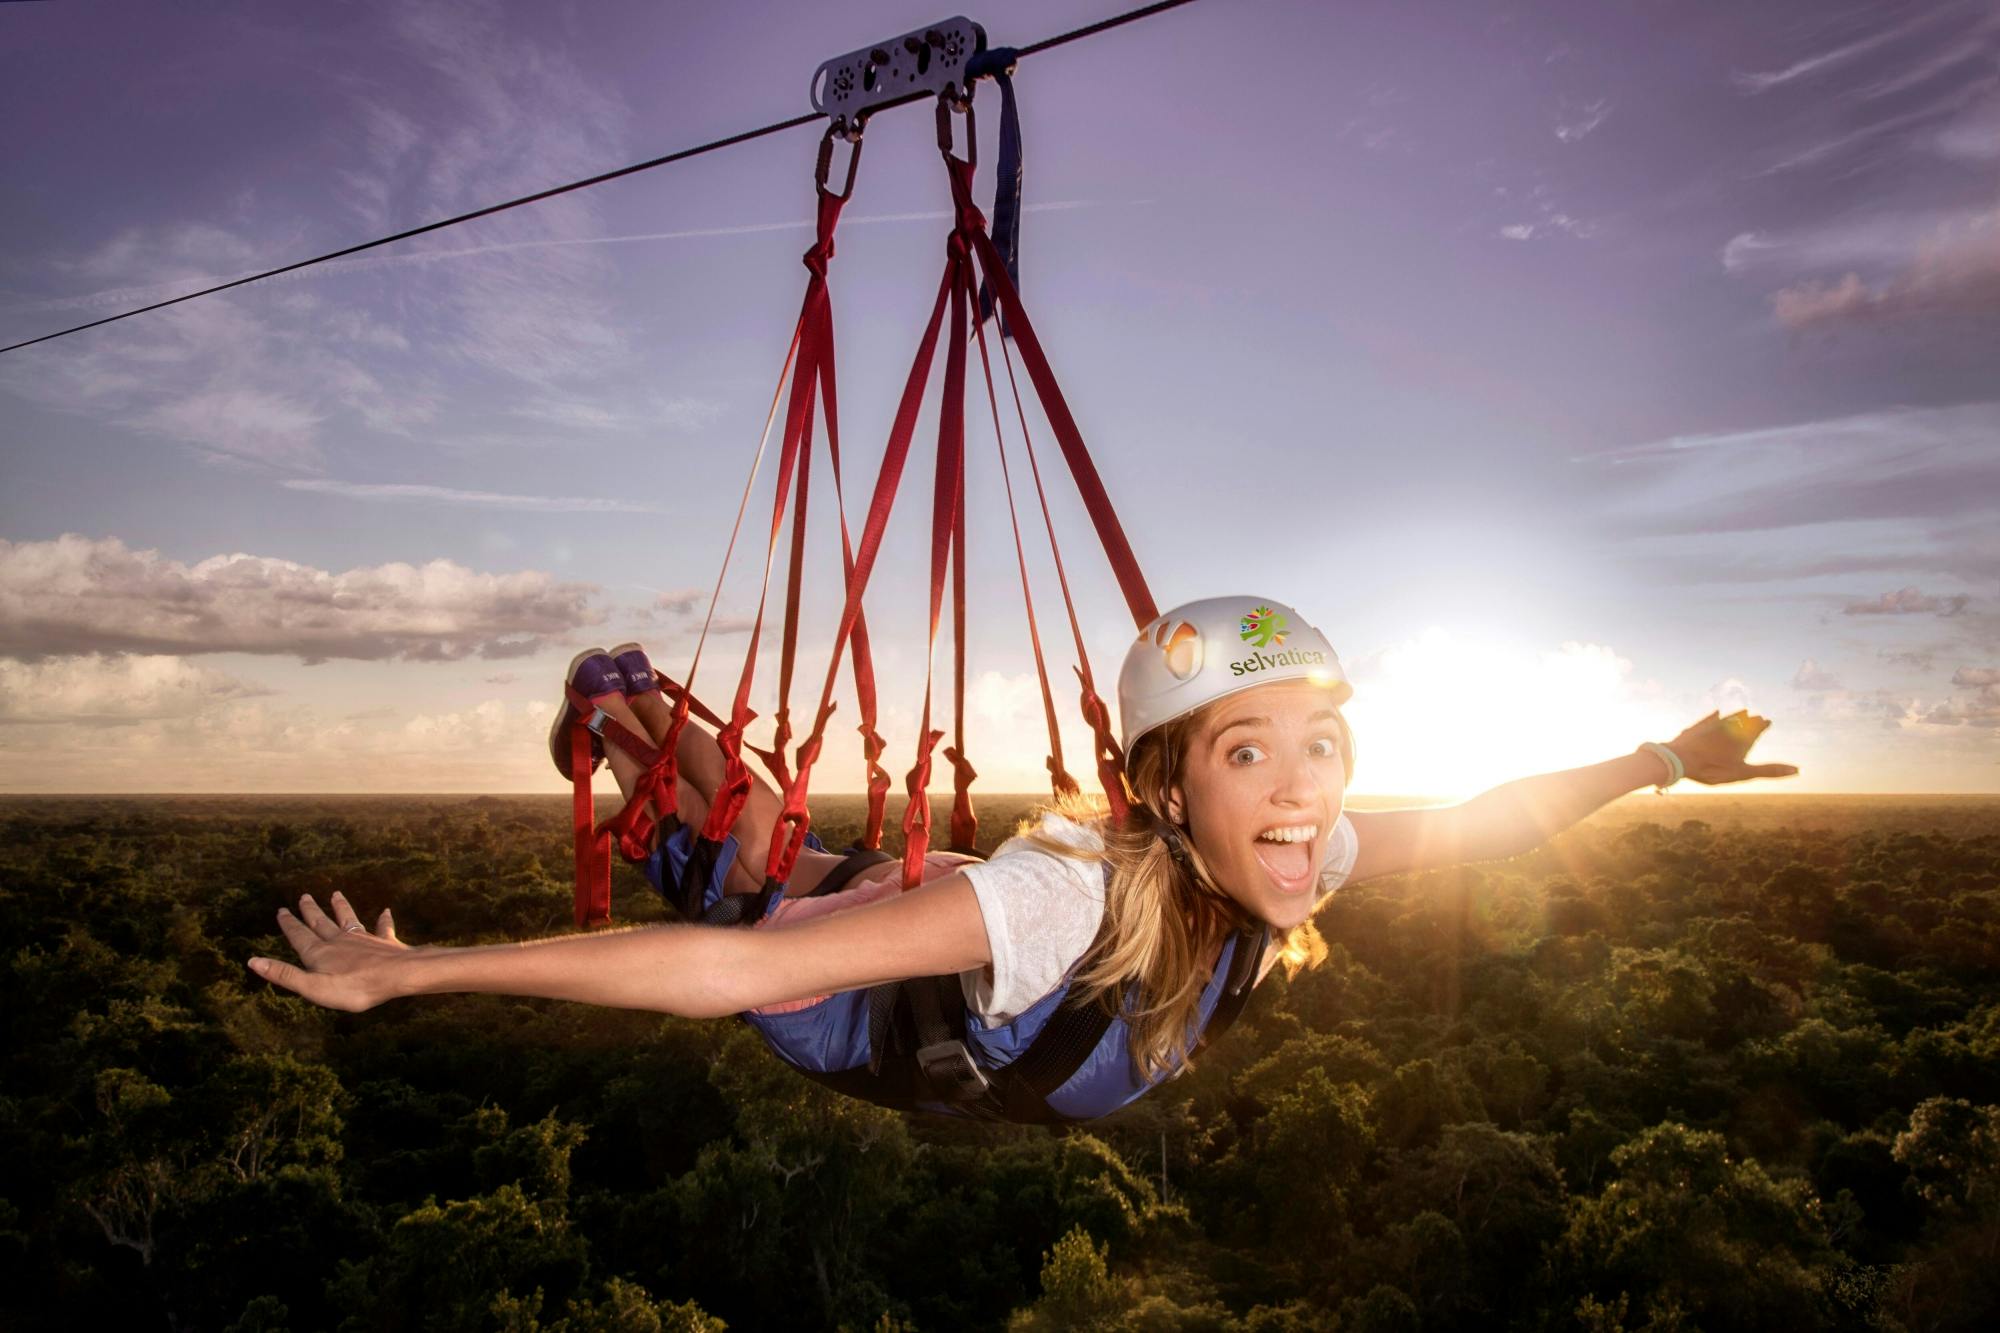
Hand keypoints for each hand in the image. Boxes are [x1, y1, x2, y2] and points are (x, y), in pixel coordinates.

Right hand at [248, 890, 415, 1011]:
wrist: (396, 976)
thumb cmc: (353, 987)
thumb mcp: (312, 987)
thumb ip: (284, 974)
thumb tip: (252, 961)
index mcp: (319, 953)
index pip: (299, 935)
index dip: (289, 924)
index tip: (282, 910)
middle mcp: (339, 941)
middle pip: (321, 922)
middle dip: (311, 911)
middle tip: (304, 896)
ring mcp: (363, 939)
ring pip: (348, 919)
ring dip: (341, 907)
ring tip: (335, 894)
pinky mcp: (384, 943)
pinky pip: (383, 928)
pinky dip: (383, 920)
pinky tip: (386, 911)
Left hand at [1658, 710, 1798, 785]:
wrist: (1679, 759)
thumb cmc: (1713, 769)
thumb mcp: (1743, 773)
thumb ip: (1770, 771)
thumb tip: (1799, 769)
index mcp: (1743, 738)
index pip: (1758, 728)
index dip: (1763, 725)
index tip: (1768, 721)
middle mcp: (1729, 728)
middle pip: (1744, 722)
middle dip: (1752, 720)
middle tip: (1757, 718)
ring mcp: (1712, 726)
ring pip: (1728, 718)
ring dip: (1737, 716)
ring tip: (1743, 712)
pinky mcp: (1698, 727)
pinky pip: (1709, 718)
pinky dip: (1716, 716)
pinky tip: (1717, 712)